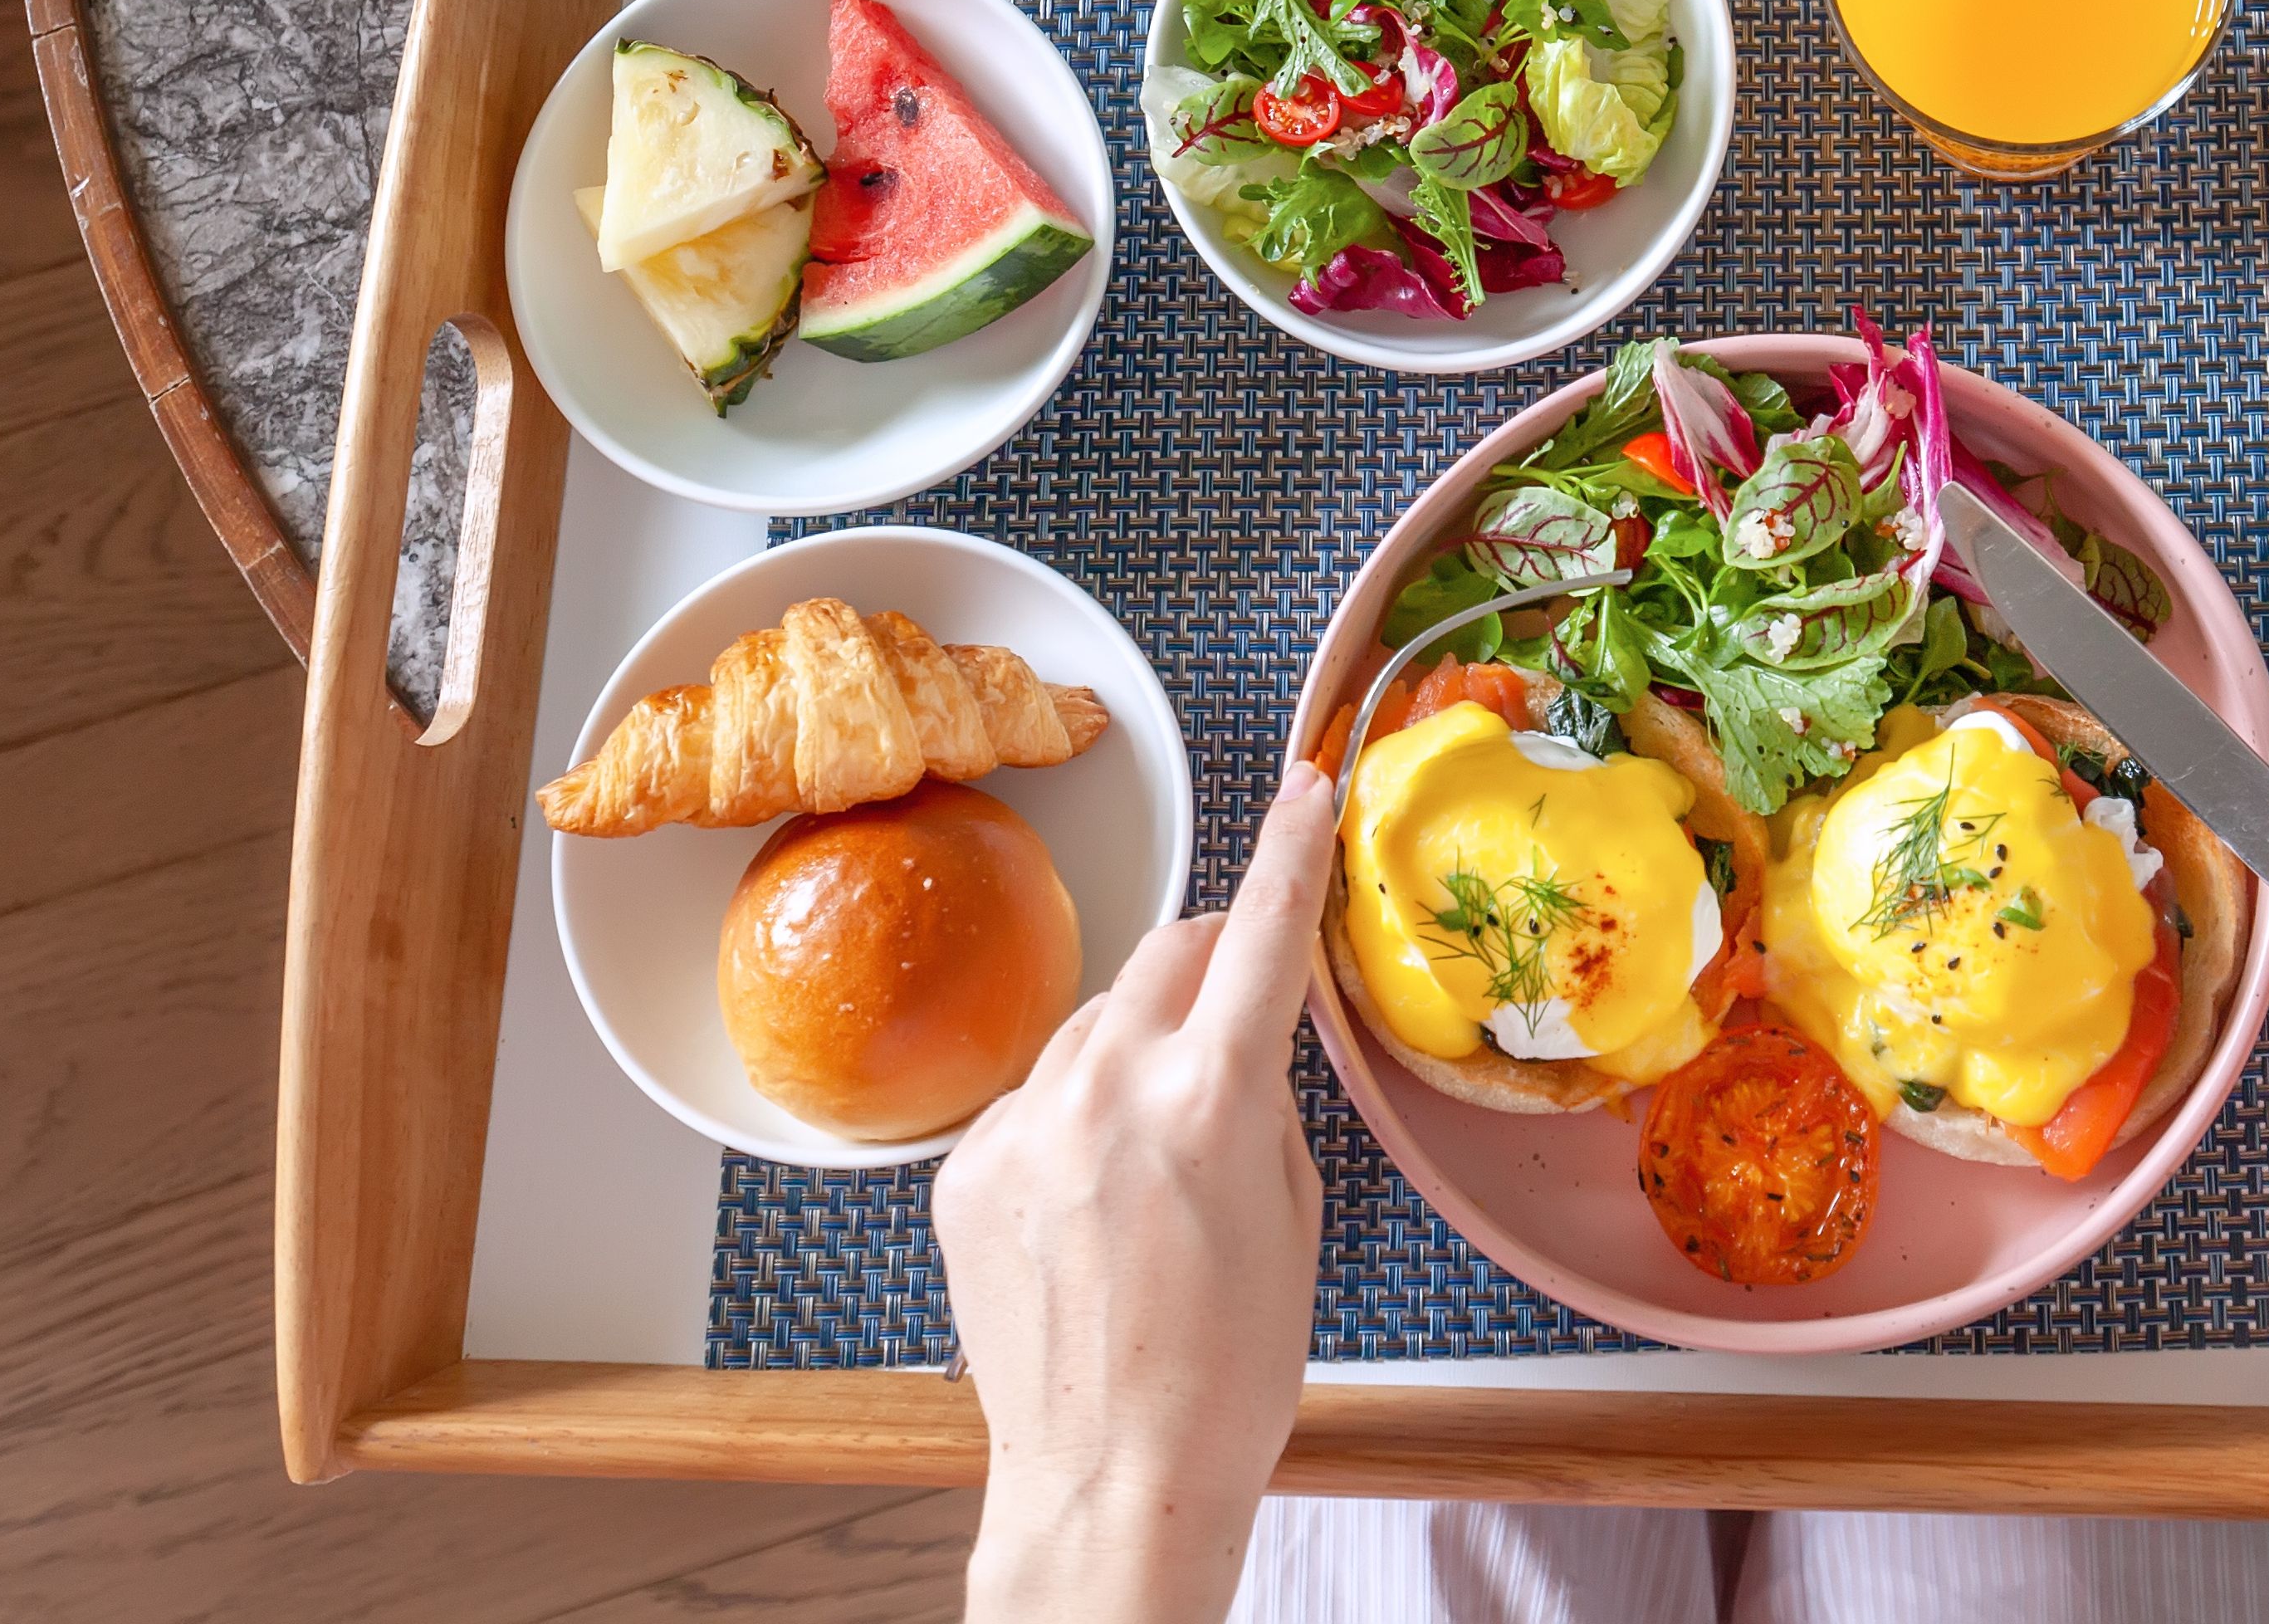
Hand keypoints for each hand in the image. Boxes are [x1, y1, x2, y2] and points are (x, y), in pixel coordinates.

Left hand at [935, 755, 1337, 1623]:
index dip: (1291, 851)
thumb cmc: (1228, 1370)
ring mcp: (1023, 1125)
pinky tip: (1092, 1206)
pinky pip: (1033, 1099)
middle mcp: (1107, 1088)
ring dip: (1135, 1051)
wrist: (1113, 1480)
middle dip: (1212, 967)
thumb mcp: (1292, 1215)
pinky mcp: (963, 1168)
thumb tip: (1249, 1034)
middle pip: (1167, 958)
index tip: (1305, 789)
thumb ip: (1267, 1097)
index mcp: (1212, 1098)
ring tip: (1158, 1161)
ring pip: (1094, 1026)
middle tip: (1237, 1021)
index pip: (1261, 933)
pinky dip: (1070, 1121)